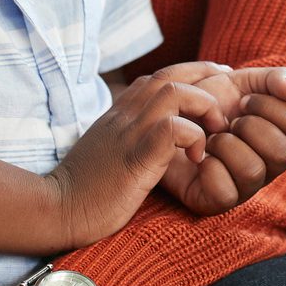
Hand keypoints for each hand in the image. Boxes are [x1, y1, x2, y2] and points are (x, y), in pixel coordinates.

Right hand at [46, 73, 212, 245]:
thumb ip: (129, 136)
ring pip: (174, 92)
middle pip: (170, 74)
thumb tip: (156, 135)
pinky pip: (172, 129)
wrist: (56, 210)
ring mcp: (129, 133)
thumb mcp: (109, 152)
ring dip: (204, 108)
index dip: (192, 76)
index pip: (159, 76)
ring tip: (214, 133)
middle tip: (229, 103)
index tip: (215, 89)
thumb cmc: (85, 188)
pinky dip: (193, 137)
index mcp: (119, 112)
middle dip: (207, 80)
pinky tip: (196, 157)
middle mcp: (124, 114)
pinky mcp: (136, 157)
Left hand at [151, 63, 285, 213]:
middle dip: (250, 128)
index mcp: (278, 135)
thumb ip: (272, 78)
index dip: (269, 107)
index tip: (243, 100)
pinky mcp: (217, 201)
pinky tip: (199, 156)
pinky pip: (226, 193)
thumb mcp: (239, 81)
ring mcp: (245, 186)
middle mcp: (268, 164)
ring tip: (210, 138)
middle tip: (227, 121)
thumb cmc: (206, 102)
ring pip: (254, 172)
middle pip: (283, 154)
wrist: (164, 119)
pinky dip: (210, 168)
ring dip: (226, 145)